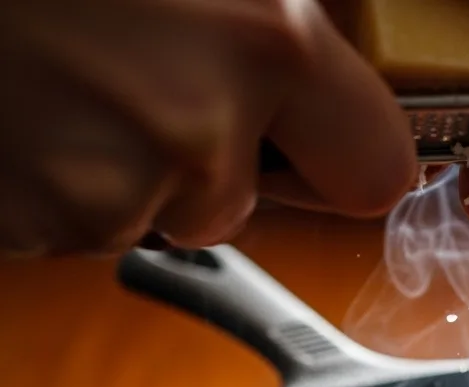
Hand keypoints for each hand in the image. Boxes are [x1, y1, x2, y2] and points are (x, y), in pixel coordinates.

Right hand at [0, 0, 416, 255]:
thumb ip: (278, 7)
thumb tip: (331, 48)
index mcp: (266, 47)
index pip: (375, 172)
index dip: (348, 156)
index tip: (325, 140)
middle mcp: (198, 137)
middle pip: (244, 201)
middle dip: (212, 157)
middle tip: (141, 70)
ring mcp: (102, 191)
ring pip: (153, 214)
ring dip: (122, 164)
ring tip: (61, 72)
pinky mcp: (26, 224)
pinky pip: (72, 223)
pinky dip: (54, 179)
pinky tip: (23, 105)